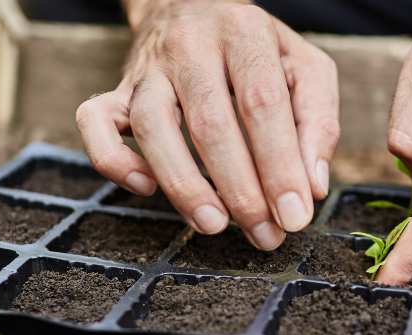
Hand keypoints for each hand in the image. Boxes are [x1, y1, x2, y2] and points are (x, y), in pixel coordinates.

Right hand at [76, 1, 338, 249]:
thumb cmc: (257, 50)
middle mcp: (191, 46)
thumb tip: (311, 188)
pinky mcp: (116, 90)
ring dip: (183, 185)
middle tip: (265, 234)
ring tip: (214, 225)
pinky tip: (146, 188)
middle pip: (210, 122)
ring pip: (151, 126)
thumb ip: (317, 122)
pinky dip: (114, 160)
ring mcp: (148, 69)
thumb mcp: (304, 68)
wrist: (192, 6)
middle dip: (240, 189)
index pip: (262, 103)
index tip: (295, 215)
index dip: (279, 165)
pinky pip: (94, 122)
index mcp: (244, 34)